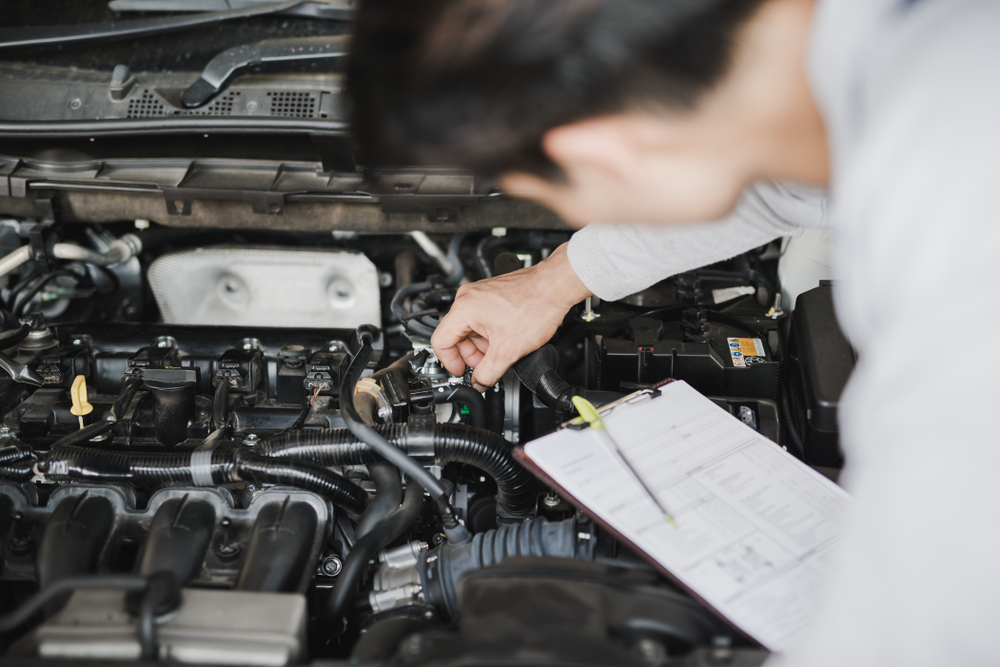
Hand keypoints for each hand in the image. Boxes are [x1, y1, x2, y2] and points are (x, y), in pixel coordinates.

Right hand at [431, 243, 592, 389]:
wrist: (556, 287)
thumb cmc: (535, 307)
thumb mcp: (508, 351)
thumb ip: (487, 373)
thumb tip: (479, 383)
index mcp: (464, 309)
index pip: (440, 342)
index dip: (450, 363)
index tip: (462, 373)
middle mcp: (467, 297)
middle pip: (455, 335)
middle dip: (470, 355)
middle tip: (485, 366)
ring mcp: (479, 293)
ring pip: (469, 328)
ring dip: (481, 345)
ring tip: (501, 352)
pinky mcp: (491, 293)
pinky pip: (480, 318)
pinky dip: (488, 333)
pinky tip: (505, 339)